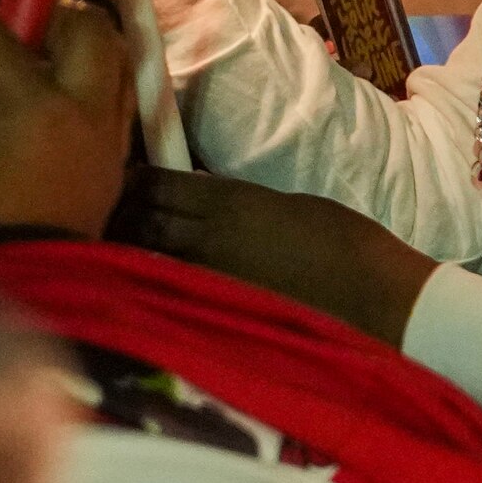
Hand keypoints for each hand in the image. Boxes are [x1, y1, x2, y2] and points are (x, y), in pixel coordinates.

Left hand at [128, 167, 440, 345]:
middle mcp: (205, 237)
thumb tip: (200, 197)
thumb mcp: (284, 204)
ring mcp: (204, 277)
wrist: (372, 297)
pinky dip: (151, 277)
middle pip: (135, 218)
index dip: (129, 178)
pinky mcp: (211, 308)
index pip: (151, 183)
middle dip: (118, 210)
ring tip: (120, 240)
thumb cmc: (344, 242)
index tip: (122, 174)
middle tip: (109, 205)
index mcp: (228, 202)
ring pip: (142, 255)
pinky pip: (167, 285)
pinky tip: (150, 276)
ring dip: (128, 245)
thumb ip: (234, 201)